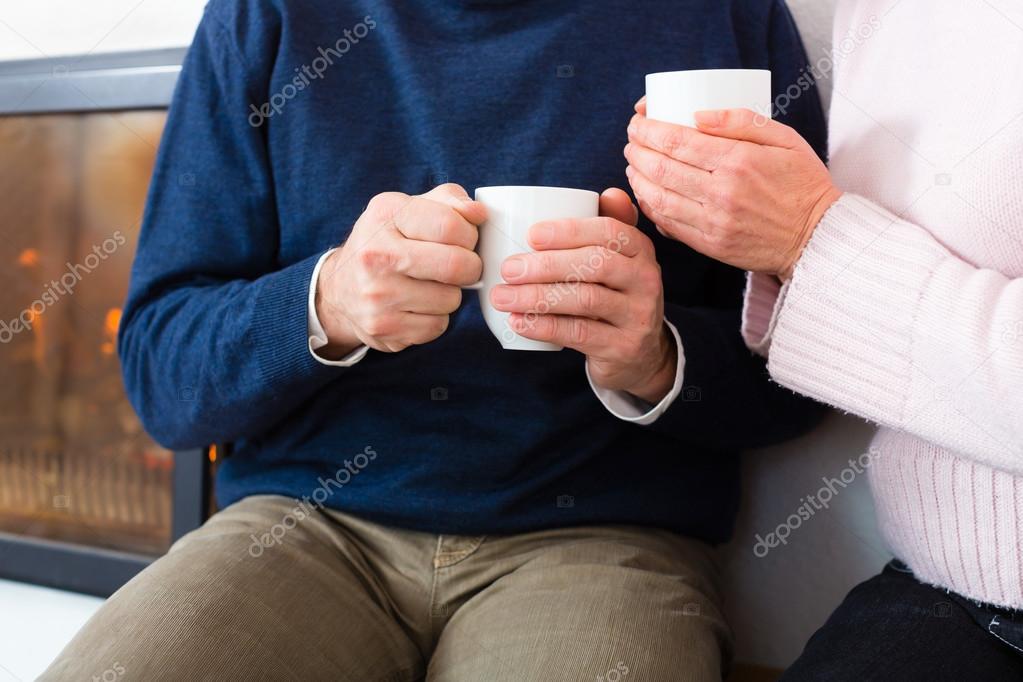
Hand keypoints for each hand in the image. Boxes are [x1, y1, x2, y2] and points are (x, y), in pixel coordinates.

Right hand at [316, 183, 485, 355]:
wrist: (341, 287)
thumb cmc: (387, 242)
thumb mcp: (410, 209)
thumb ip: (449, 202)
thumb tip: (478, 212)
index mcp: (386, 215)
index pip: (451, 225)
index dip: (470, 234)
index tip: (463, 239)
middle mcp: (376, 254)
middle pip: (457, 265)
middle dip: (470, 267)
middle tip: (459, 267)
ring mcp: (377, 294)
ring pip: (451, 299)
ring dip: (450, 294)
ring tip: (430, 285)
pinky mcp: (383, 326)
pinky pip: (437, 326)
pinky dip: (436, 317)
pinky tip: (418, 305)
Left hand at [491, 188, 676, 403]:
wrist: (639, 354)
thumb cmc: (615, 295)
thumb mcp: (620, 261)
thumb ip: (609, 227)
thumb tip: (609, 194)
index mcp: (641, 250)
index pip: (608, 231)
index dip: (569, 231)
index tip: (530, 235)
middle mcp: (646, 280)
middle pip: (596, 264)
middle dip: (546, 265)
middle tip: (508, 269)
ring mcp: (638, 315)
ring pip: (586, 300)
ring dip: (537, 297)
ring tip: (502, 297)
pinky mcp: (624, 347)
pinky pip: (580, 334)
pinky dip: (544, 327)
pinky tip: (518, 322)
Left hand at [625, 100, 841, 279]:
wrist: (817, 237)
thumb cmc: (802, 183)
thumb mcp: (784, 138)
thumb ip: (741, 121)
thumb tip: (696, 114)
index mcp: (738, 161)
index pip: (677, 141)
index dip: (648, 130)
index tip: (638, 122)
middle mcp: (721, 192)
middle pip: (661, 168)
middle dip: (637, 150)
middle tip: (632, 140)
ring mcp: (713, 221)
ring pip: (658, 197)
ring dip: (637, 178)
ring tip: (632, 164)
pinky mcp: (710, 245)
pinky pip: (668, 224)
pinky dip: (650, 207)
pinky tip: (645, 193)